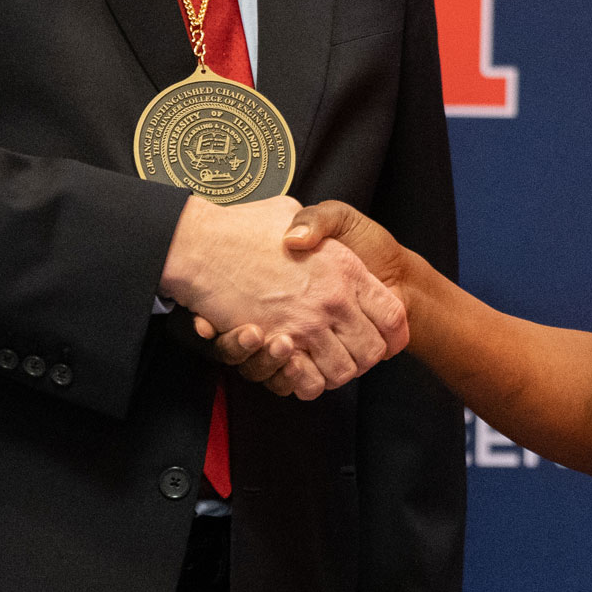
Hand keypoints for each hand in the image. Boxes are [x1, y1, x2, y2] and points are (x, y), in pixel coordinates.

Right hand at [161, 195, 407, 400]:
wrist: (198, 244)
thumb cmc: (243, 226)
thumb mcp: (291, 209)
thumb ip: (314, 223)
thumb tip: (312, 238)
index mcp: (345, 267)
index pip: (392, 314)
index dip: (393, 333)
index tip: (384, 337)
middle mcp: (333, 299)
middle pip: (372, 351)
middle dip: (365, 358)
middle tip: (349, 352)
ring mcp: (306, 324)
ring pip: (343, 371)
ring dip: (335, 372)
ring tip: (322, 360)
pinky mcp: (277, 344)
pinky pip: (308, 380)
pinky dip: (306, 381)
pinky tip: (299, 367)